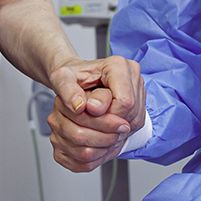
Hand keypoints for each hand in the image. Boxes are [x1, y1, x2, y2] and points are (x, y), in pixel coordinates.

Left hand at [47, 56, 144, 171]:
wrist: (76, 77)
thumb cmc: (72, 76)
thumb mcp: (62, 79)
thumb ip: (68, 91)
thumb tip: (80, 106)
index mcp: (118, 66)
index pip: (124, 102)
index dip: (104, 115)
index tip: (87, 112)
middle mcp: (133, 77)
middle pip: (129, 114)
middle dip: (106, 126)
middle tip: (86, 122)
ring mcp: (139, 92)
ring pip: (132, 123)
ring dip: (110, 132)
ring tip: (92, 125)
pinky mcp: (138, 105)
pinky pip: (132, 127)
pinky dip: (114, 134)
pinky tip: (100, 129)